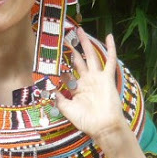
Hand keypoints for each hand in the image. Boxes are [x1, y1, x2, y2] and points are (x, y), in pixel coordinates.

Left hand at [54, 29, 133, 157]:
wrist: (103, 127)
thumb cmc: (86, 120)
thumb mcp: (66, 109)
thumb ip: (57, 97)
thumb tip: (45, 88)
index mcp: (76, 89)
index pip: (66, 73)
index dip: (58, 65)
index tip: (50, 55)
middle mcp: (86, 81)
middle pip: (77, 60)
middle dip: (70, 49)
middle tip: (64, 36)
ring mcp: (97, 78)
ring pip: (90, 56)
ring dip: (85, 43)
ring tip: (79, 30)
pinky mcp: (107, 78)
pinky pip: (110, 60)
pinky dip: (111, 48)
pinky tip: (109, 36)